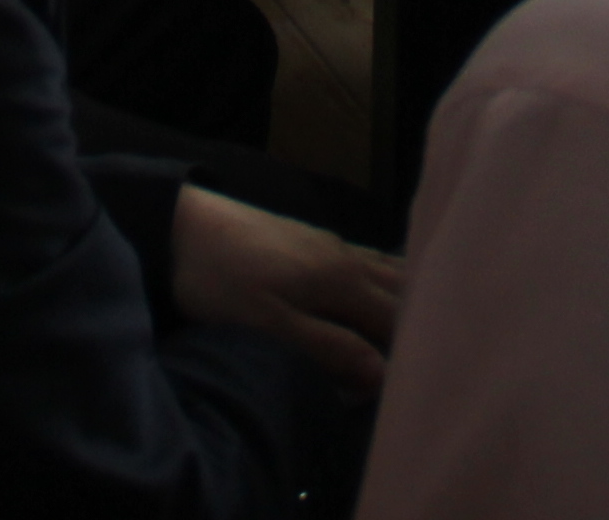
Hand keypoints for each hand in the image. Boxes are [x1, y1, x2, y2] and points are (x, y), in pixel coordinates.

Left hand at [165, 186, 402, 393]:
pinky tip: (377, 286)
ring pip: (387, 268)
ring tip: (421, 324)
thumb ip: (330, 348)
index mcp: (343, 280)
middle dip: (422, 321)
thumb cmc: (221, 282)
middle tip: (430, 357)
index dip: (410, 353)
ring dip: (407, 295)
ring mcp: (329, 242)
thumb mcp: (271, 326)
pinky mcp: (309, 237)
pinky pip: (367, 257)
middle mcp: (346, 256)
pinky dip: (386, 275)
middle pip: (402, 289)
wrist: (178, 225)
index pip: (399, 319)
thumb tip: (384, 373)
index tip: (416, 382)